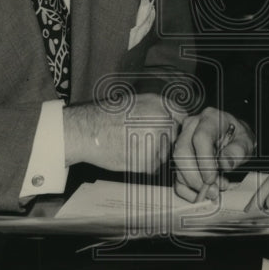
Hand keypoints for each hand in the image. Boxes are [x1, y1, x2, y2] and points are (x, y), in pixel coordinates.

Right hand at [63, 92, 183, 173]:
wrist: (86, 130)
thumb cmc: (107, 116)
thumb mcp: (137, 102)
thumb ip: (159, 110)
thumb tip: (177, 121)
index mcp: (161, 103)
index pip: (183, 117)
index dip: (176, 126)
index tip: (169, 132)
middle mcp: (163, 120)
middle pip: (176, 137)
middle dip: (165, 142)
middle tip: (143, 141)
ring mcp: (158, 140)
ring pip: (166, 154)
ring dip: (154, 155)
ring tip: (131, 146)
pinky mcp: (149, 159)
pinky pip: (154, 167)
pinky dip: (143, 165)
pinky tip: (128, 155)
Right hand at [172, 107, 254, 201]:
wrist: (233, 138)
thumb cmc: (238, 138)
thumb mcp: (245, 142)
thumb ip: (238, 151)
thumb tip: (225, 163)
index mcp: (209, 119)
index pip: (200, 137)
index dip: (204, 160)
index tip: (212, 177)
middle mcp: (191, 127)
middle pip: (182, 152)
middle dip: (196, 177)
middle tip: (212, 190)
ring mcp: (182, 141)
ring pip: (177, 166)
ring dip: (194, 185)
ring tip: (214, 190)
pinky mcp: (180, 157)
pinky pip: (176, 176)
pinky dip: (187, 190)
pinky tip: (202, 194)